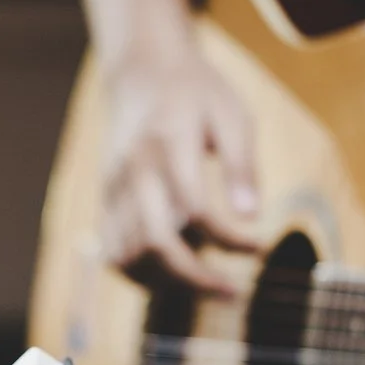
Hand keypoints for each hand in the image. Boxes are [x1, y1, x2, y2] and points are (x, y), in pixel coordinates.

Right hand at [99, 40, 258, 293]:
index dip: (230, 239)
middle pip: (156, 243)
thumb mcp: (232, 115)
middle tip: (234, 292)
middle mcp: (133, 171)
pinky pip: (115, 254)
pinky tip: (176, 271)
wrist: (141, 72)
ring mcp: (113, 189)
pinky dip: (143, 274)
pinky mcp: (105, 202)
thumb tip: (252, 217)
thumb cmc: (196, 93)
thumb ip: (242, 166)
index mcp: (167, 144)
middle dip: (196, 278)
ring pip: (130, 257)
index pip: (196, 210)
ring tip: (208, 281)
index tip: (260, 246)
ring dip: (168, 281)